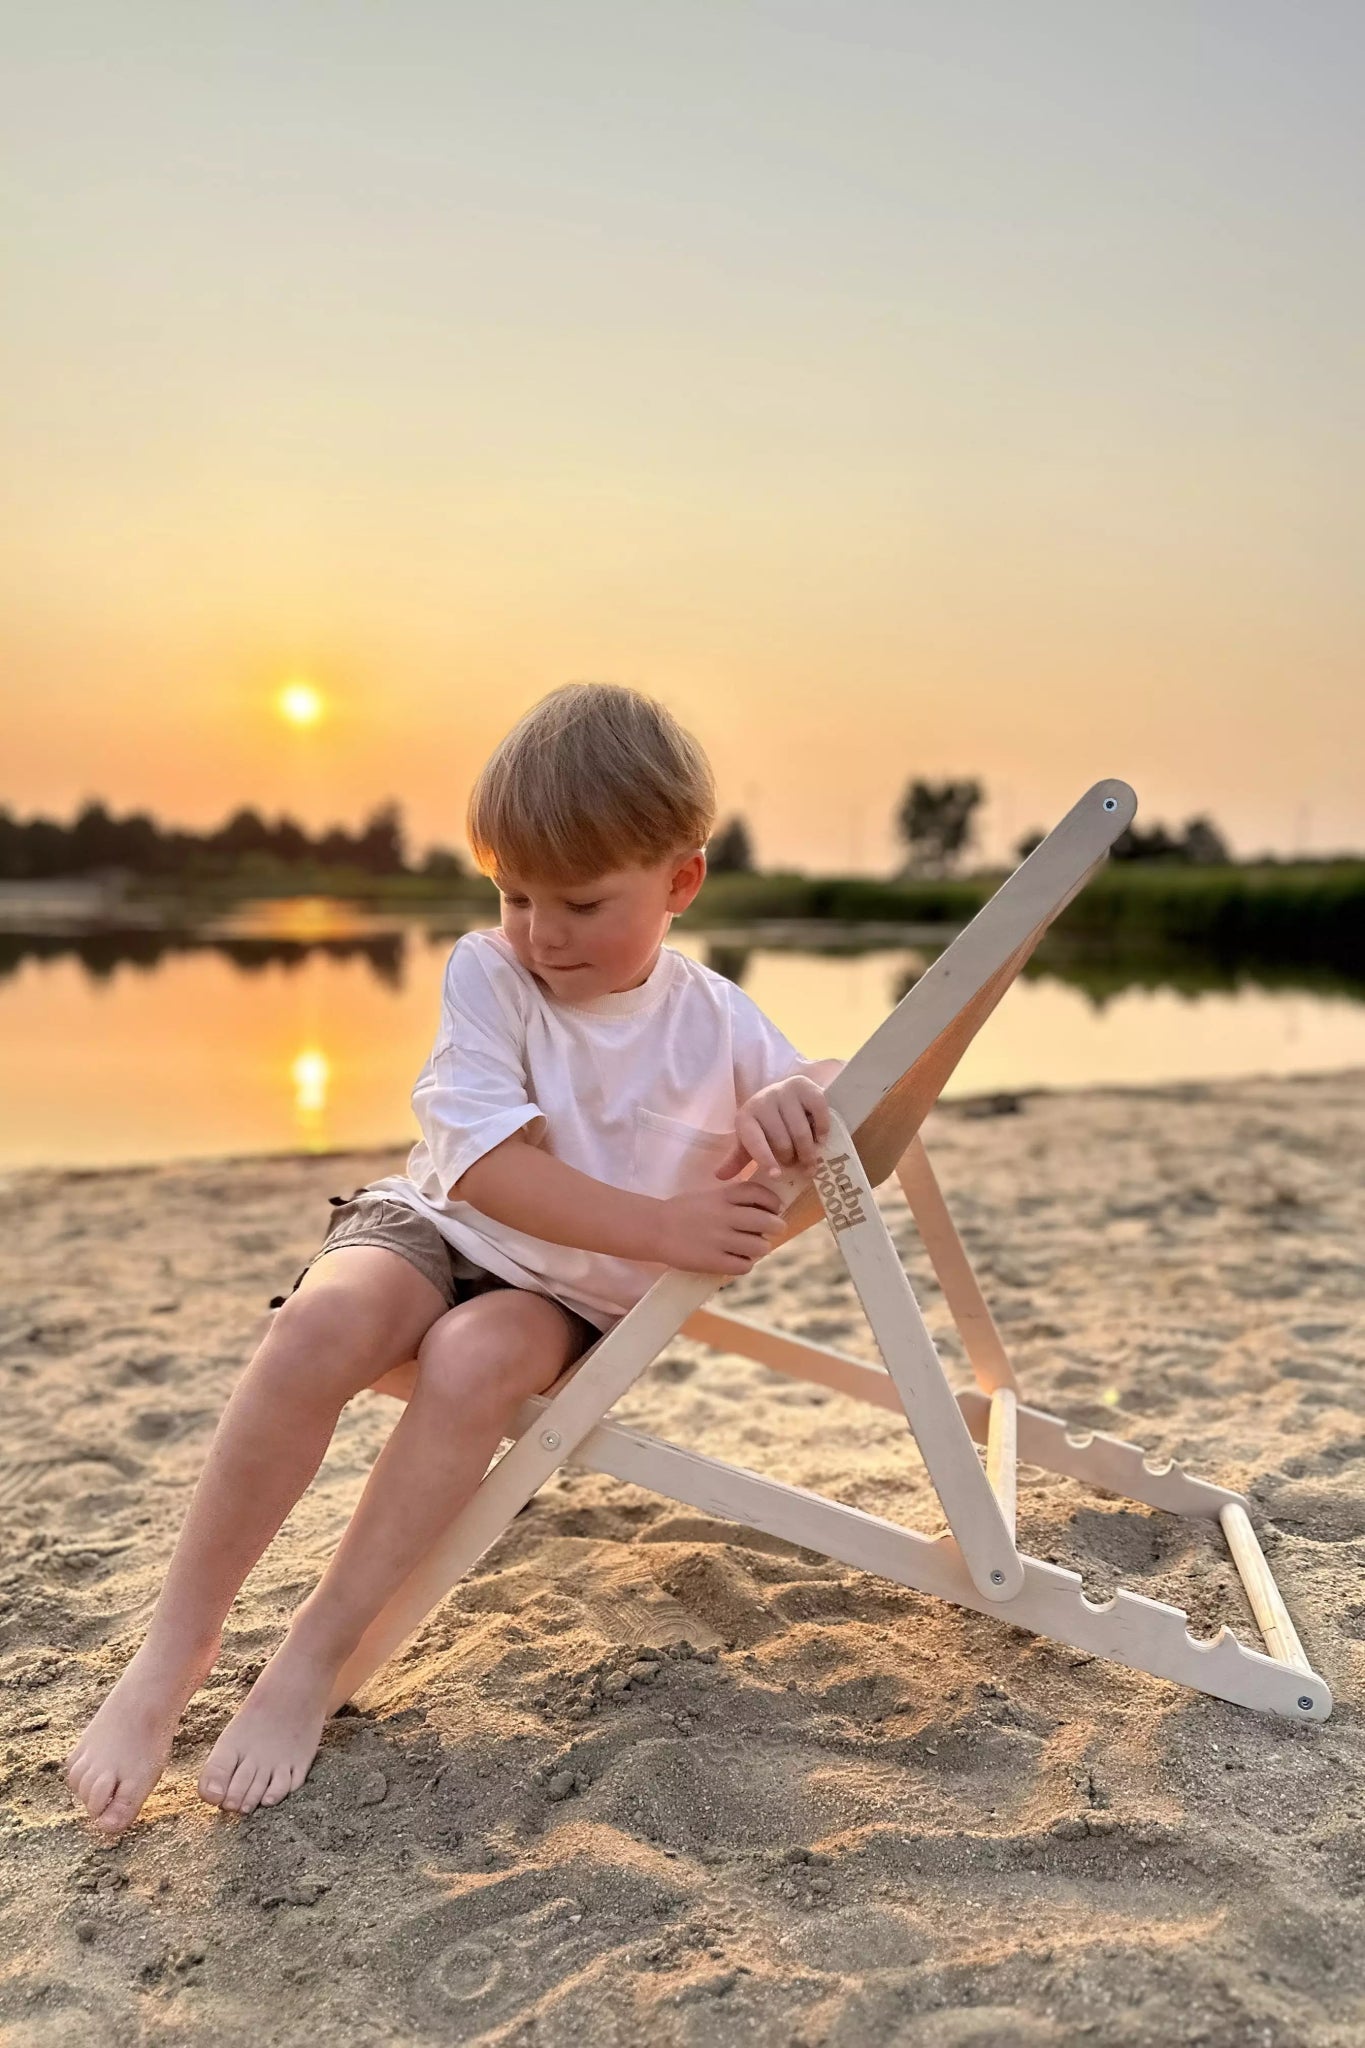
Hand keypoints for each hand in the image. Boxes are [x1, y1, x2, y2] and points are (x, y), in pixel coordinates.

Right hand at [650, 1179, 786, 1275]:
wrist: (654, 1229)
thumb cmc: (681, 1212)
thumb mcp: (708, 1197)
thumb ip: (732, 1200)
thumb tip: (763, 1211)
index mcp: (723, 1196)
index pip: (759, 1193)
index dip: (773, 1202)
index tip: (775, 1209)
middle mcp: (725, 1216)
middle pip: (768, 1221)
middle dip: (776, 1227)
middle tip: (773, 1230)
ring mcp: (720, 1239)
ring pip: (760, 1246)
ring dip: (760, 1248)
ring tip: (751, 1249)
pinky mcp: (714, 1261)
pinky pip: (744, 1265)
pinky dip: (745, 1264)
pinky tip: (737, 1260)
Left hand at [713, 1076, 830, 1182]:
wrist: (783, 1095)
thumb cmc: (766, 1124)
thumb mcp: (750, 1140)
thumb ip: (737, 1158)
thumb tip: (720, 1176)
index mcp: (745, 1118)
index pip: (754, 1142)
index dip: (765, 1160)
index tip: (777, 1176)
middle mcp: (762, 1100)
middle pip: (783, 1142)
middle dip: (792, 1159)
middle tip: (798, 1166)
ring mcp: (783, 1091)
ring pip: (801, 1132)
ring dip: (809, 1151)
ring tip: (811, 1159)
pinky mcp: (804, 1085)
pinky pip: (818, 1112)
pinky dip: (822, 1129)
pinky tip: (821, 1138)